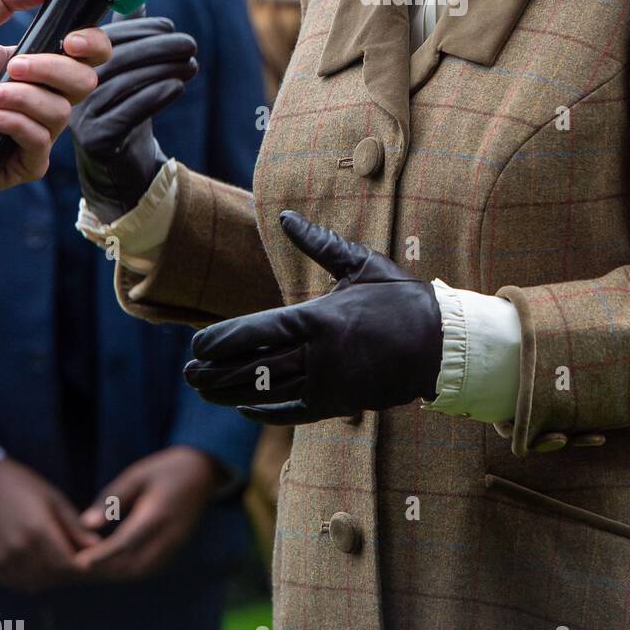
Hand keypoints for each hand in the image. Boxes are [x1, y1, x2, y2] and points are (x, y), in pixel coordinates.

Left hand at [0, 0, 111, 195]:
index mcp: (46, 64)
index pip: (94, 53)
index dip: (94, 45)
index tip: (71, 40)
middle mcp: (50, 96)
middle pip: (88, 82)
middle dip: (54, 70)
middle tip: (15, 66)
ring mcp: (42, 130)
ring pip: (62, 112)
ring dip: (23, 98)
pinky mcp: (30, 160)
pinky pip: (40, 141)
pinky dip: (14, 123)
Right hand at [0, 456, 100, 592]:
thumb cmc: (25, 486)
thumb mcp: (54, 500)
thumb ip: (74, 526)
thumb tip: (97, 545)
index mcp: (37, 529)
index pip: (66, 564)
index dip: (80, 566)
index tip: (89, 560)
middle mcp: (19, 548)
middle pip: (51, 576)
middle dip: (67, 574)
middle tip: (76, 563)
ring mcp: (3, 558)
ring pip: (33, 583)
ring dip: (49, 580)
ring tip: (59, 565)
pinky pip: (16, 583)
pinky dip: (30, 581)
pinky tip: (40, 568)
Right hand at [69, 12, 197, 221]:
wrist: (119, 166)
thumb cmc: (124, 110)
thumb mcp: (126, 73)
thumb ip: (128, 38)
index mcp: (73, 67)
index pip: (104, 39)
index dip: (138, 29)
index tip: (170, 25)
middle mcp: (70, 90)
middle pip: (116, 61)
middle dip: (158, 47)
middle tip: (191, 43)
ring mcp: (81, 117)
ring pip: (125, 84)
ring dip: (163, 70)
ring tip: (192, 64)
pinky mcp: (98, 141)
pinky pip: (129, 113)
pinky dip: (156, 96)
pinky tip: (178, 87)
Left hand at [71, 447, 222, 582]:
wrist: (202, 472)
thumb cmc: (165, 470)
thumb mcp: (137, 475)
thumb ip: (112, 499)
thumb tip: (86, 524)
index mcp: (158, 514)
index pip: (127, 542)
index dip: (102, 555)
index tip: (80, 562)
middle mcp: (169, 535)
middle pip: (132, 564)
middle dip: (104, 569)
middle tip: (76, 566)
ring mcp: (175, 545)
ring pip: (140, 572)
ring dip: (115, 573)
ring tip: (91, 567)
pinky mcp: (176, 549)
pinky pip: (149, 569)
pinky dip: (129, 570)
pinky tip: (112, 563)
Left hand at [184, 211, 443, 424]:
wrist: (441, 343)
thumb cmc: (400, 298)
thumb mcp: (360, 263)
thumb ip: (319, 244)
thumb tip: (285, 218)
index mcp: (321, 318)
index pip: (259, 332)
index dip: (224, 340)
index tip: (197, 345)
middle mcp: (320, 355)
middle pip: (257, 367)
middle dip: (218, 372)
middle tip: (188, 373)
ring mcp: (330, 383)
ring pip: (270, 391)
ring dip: (233, 393)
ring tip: (204, 390)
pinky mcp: (340, 404)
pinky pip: (294, 412)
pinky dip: (266, 411)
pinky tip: (245, 408)